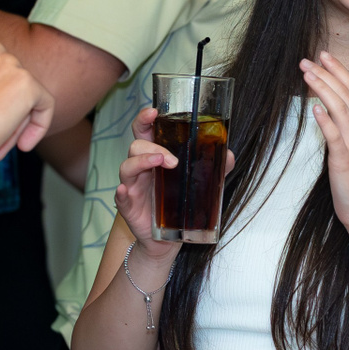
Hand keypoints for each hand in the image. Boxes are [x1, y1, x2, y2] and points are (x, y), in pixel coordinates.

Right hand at [113, 107, 232, 258]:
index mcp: (156, 156)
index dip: (145, 119)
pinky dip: (121, 191)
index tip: (154, 112)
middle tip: (171, 158)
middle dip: (152, 146)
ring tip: (160, 163)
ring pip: (127, 166)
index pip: (146, 131)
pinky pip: (120, 196)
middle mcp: (142, 168)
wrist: (168, 237)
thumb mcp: (199, 182)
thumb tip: (228, 154)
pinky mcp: (129, 206)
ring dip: (142, 161)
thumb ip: (214, 167)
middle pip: (136, 145)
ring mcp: (134, 186)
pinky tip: (125, 189)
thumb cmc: (179, 202)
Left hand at [301, 52, 348, 243]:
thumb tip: (327, 107)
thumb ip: (344, 125)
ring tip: (307, 75)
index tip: (324, 54)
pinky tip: (314, 107)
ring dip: (323, 89)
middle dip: (326, 74)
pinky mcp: (345, 159)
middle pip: (345, 94)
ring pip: (339, 108)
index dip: (339, 70)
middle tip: (307, 60)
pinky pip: (334, 135)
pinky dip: (325, 120)